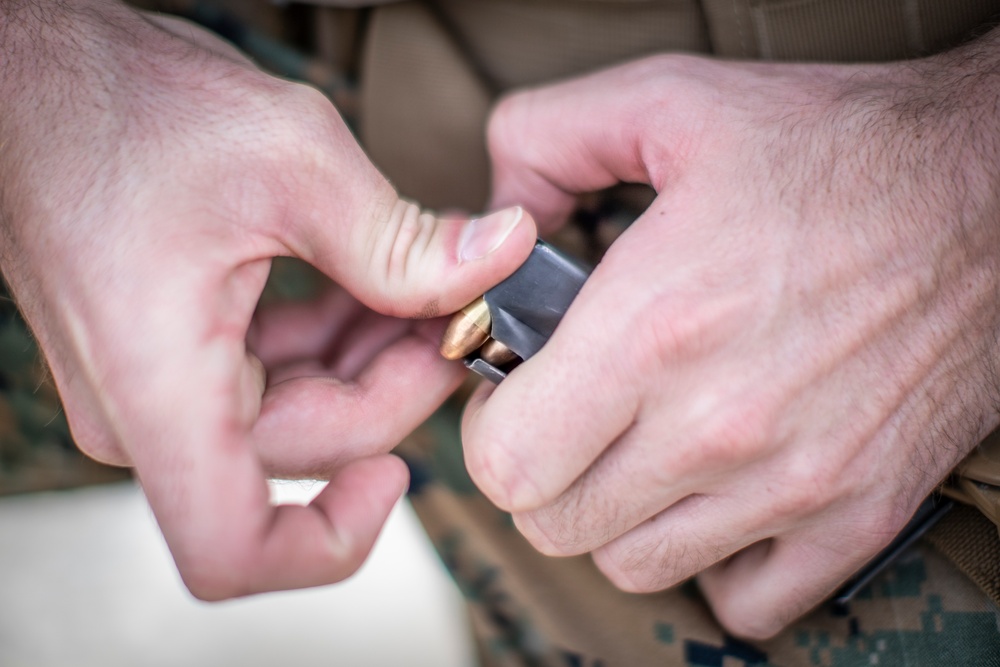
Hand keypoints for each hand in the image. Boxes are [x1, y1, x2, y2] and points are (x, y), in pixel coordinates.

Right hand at [0, 1, 534, 597]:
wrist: (47, 76)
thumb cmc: (125, 108)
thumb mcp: (292, 165)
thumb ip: (403, 239)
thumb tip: (503, 256)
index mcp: (162, 388)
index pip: (235, 551)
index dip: (332, 540)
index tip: (399, 475)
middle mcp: (154, 409)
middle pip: (313, 452)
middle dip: (400, 385)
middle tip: (458, 310)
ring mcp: (167, 385)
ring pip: (309, 413)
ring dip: (379, 355)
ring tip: (427, 283)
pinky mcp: (182, 354)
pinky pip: (284, 376)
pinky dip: (343, 337)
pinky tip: (379, 281)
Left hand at [462, 40, 999, 637]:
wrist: (991, 191)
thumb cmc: (835, 147)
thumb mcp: (671, 101)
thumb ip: (547, 138)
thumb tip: (490, 219)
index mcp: (654, 328)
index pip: (507, 461)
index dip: (493, 428)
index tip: (518, 393)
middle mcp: (717, 425)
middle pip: (557, 523)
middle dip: (543, 472)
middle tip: (571, 416)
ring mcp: (793, 483)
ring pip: (636, 565)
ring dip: (618, 515)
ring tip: (641, 448)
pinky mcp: (858, 512)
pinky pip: (747, 601)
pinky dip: (713, 562)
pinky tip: (716, 496)